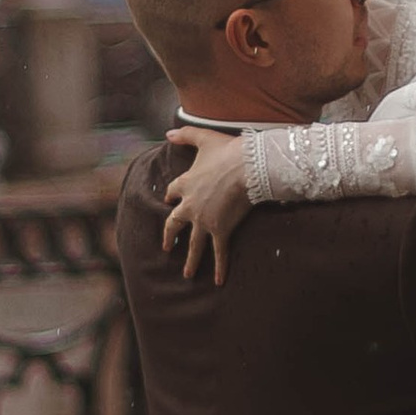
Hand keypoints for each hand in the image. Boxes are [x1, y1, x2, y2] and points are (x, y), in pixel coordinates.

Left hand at [162, 128, 252, 282]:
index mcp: (184, 183)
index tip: (169, 201)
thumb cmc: (227, 151)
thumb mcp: (203, 138)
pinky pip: (218, 253)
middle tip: (167, 247)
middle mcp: (190, 205)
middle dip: (170, 236)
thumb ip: (185, 135)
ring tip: (186, 274)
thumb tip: (167, 133)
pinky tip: (219, 281)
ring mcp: (204, 220)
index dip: (170, 197)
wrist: (247, 167)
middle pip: (175, 224)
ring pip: (194, 245)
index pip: (172, 192)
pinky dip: (219, 267)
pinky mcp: (220, 230)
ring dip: (190, 261)